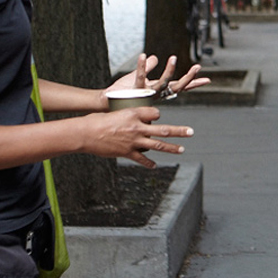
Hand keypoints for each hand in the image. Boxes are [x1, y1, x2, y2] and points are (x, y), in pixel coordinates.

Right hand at [77, 107, 193, 167]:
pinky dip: (149, 164)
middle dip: (178, 131)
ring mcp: (134, 141)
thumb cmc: (98, 120)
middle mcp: (137, 128)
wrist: (86, 133)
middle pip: (163, 129)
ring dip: (171, 148)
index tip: (157, 117)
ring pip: (157, 145)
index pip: (154, 113)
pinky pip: (142, 159)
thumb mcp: (116, 111)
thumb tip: (138, 120)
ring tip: (182, 149)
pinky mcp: (127, 153)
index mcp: (134, 114)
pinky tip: (155, 166)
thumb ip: (130, 115)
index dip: (157, 115)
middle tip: (191, 131)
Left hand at [111, 53, 210, 101]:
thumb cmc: (123, 92)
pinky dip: (142, 66)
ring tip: (174, 58)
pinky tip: (144, 56)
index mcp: (158, 91)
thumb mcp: (138, 77)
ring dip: (169, 71)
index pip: (179, 86)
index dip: (192, 83)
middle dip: (188, 78)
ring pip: (161, 83)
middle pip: (176, 86)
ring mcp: (146, 93)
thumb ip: (148, 67)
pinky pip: (140, 77)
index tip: (207, 80)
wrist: (108, 103)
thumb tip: (155, 57)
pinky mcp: (135, 90)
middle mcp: (155, 93)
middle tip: (197, 67)